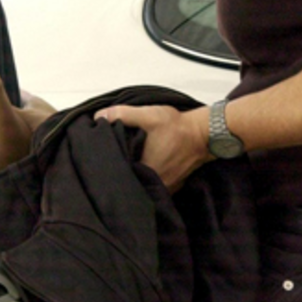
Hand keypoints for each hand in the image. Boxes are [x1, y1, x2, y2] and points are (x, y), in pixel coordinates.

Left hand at [94, 104, 210, 191]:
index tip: (104, 157)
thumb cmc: (177, 126)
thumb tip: (98, 117)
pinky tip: (146, 165)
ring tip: (129, 162)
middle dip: (121, 171)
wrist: (203, 133)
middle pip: (130, 182)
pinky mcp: (173, 186)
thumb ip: (121, 114)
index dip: (110, 166)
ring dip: (136, 176)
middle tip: (114, 158)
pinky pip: (155, 186)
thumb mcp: (147, 115)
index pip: (119, 175)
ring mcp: (165, 187)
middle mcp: (155, 183)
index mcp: (145, 169)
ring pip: (143, 185)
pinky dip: (149, 178)